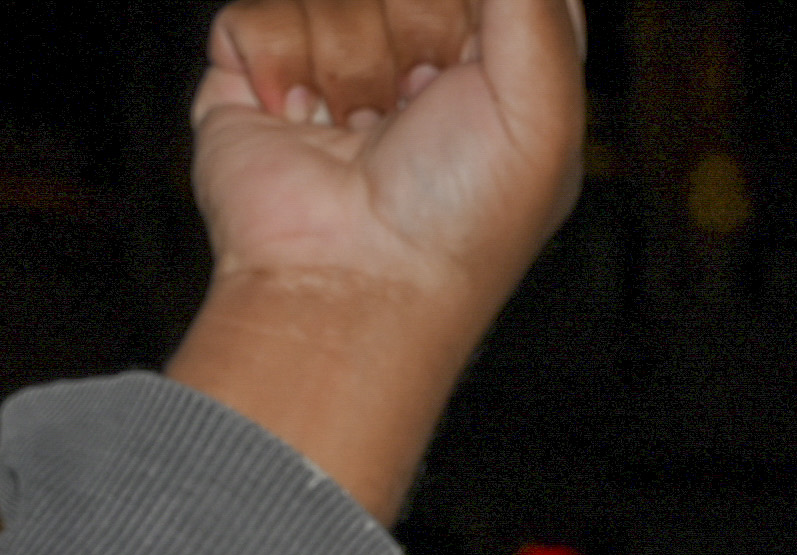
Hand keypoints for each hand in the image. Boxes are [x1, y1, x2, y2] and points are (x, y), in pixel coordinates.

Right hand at [169, 0, 591, 521]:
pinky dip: (279, 63)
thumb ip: (536, 2)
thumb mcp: (542, 105)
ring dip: (351, 60)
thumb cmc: (457, 220)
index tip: (455, 65)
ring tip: (361, 132)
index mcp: (495, 72)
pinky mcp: (254, 74)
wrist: (350, 285)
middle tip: (418, 102)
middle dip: (415, 24)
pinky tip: (302, 124)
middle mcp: (415, 64)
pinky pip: (258, 11)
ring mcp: (332, 67)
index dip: (473, 12)